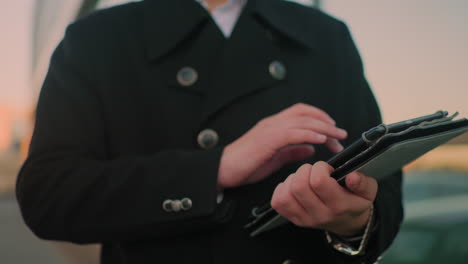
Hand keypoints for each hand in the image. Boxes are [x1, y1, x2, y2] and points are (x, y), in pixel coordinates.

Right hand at [217, 103, 347, 187]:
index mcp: (275, 125)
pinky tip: (321, 139)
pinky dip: (309, 134)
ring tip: (337, 137)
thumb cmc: (246, 164)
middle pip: (306, 113)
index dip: (320, 117)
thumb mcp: (275, 158)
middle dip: (327, 122)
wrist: (224, 169)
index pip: (301, 112)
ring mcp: (270, 129)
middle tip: (341, 135)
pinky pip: (293, 133)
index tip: (333, 130)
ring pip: (302, 120)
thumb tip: (311, 148)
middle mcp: (273, 122)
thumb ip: (293, 151)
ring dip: (323, 127)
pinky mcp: (268, 140)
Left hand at [271, 162, 377, 235]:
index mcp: (339, 206)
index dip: (320, 168)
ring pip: (286, 195)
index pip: (318, 181)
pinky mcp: (294, 219)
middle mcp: (320, 215)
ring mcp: (304, 219)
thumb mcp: (368, 192)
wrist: (349, 224)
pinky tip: (294, 186)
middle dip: (304, 171)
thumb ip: (363, 183)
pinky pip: (277, 203)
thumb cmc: (355, 202)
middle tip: (313, 171)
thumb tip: (352, 176)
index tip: (326, 169)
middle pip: (299, 186)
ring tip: (304, 178)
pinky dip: (282, 189)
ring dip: (292, 180)